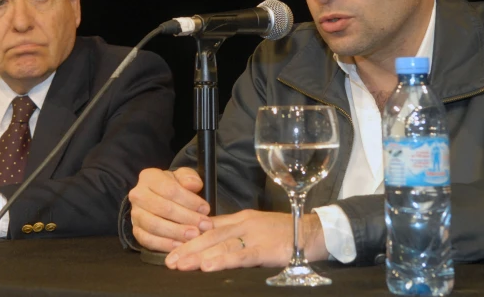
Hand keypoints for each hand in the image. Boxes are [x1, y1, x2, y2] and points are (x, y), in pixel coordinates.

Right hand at [128, 167, 212, 251]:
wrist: (157, 199)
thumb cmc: (173, 188)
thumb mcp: (182, 177)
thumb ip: (189, 178)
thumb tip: (194, 184)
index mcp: (149, 177)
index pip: (170, 189)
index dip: (190, 201)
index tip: (206, 209)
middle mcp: (138, 195)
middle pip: (163, 208)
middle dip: (187, 218)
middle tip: (204, 226)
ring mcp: (135, 214)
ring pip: (155, 225)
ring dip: (177, 232)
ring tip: (194, 236)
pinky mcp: (136, 231)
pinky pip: (148, 240)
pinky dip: (165, 244)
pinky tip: (181, 245)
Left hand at [165, 210, 327, 271]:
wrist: (313, 232)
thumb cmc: (285, 233)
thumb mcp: (257, 228)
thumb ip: (234, 233)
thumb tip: (209, 239)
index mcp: (241, 218)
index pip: (210, 227)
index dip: (189, 237)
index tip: (171, 247)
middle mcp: (244, 224)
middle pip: (210, 236)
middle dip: (188, 248)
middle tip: (169, 260)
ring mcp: (255, 235)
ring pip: (221, 245)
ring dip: (198, 255)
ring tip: (181, 264)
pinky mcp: (266, 248)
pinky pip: (241, 255)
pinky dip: (223, 260)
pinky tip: (208, 265)